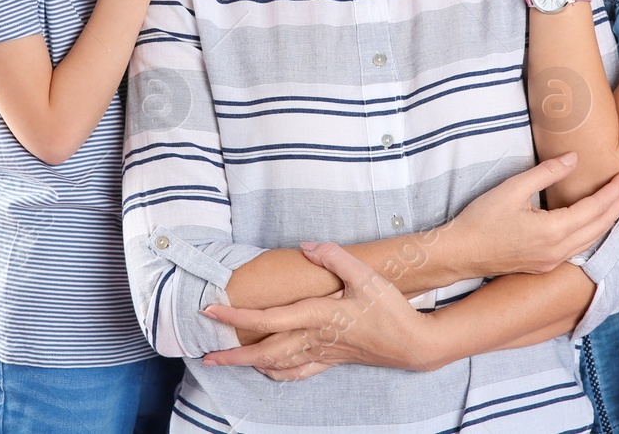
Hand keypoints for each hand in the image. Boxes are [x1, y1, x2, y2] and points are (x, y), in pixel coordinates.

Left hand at [200, 241, 438, 378]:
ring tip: (228, 363)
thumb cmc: (390, 310)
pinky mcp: (331, 360)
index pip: (266, 319)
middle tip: (206, 354)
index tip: (211, 311)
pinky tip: (268, 371)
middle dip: (232, 355)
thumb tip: (308, 245)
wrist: (412, 344)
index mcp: (316, 316)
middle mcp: (313, 338)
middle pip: (263, 351)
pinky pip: (297, 372)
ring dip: (249, 366)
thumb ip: (335, 257)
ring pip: (277, 364)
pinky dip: (277, 373)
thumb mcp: (366, 276)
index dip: (235, 317)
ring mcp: (321, 353)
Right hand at [447, 153, 618, 277]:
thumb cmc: (481, 219)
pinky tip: (598, 222)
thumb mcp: (512, 188)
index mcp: (553, 231)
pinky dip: (595, 231)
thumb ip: (547, 172)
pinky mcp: (544, 264)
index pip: (595, 208)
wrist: (460, 253)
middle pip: (600, 226)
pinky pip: (579, 247)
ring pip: (592, 239)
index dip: (614, 191)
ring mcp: (552, 261)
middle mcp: (558, 250)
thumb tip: (574, 159)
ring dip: (610, 219)